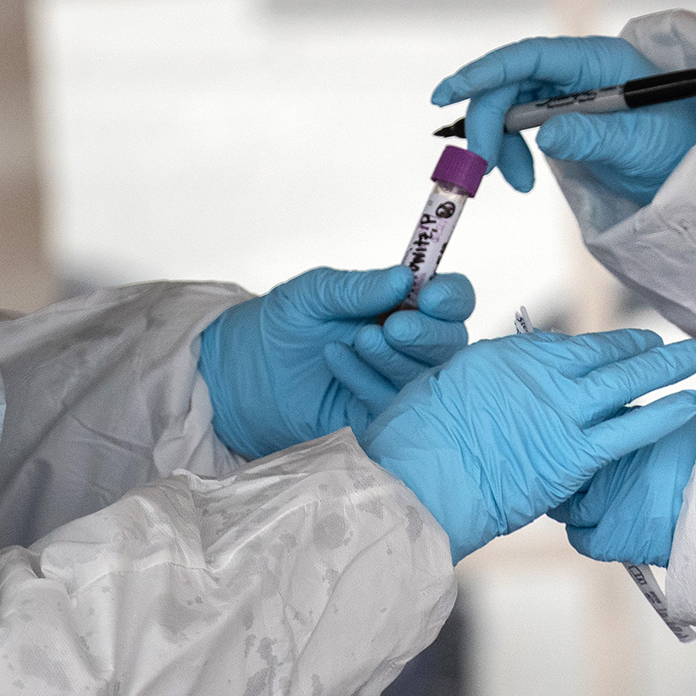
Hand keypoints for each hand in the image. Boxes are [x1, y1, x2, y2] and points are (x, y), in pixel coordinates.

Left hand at [199, 265, 474, 459]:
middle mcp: (411, 345)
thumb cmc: (283, 324)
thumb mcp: (315, 293)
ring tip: (358, 341)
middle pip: (452, 342)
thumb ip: (358, 287)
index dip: (451, 297)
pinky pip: (393, 405)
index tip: (429, 295)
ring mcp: (397, 383)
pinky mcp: (379, 418)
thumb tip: (404, 277)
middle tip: (392, 327)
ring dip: (396, 357)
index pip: (452, 300)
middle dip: (428, 334)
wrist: (243, 373)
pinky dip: (368, 380)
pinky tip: (336, 360)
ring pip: (428, 377)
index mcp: (404, 306)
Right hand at [361, 329, 695, 561]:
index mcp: (505, 356)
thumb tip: (501, 397)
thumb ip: (485, 389)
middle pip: (601, 353)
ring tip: (695, 356)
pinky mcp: (575, 453)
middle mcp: (539, 374)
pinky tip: (690, 400)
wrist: (418, 480)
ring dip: (666, 367)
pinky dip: (664, 412)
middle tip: (663, 343)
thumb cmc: (415, 444)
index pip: (559, 347)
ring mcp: (561, 411)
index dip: (589, 349)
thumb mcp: (444, 392)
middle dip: (637, 348)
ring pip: (626, 381)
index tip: (606, 350)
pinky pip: (631, 427)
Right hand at [431, 36, 695, 204]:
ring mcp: (571, 95)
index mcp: (598, 60)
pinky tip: (523, 179)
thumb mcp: (639, 144)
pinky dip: (513, 153)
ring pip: (513, 108)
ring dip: (501, 144)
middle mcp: (579, 71)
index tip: (448, 93)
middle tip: (483, 169)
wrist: (695, 171)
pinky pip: (523, 129)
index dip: (486, 71)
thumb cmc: (680, 147)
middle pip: (513, 84)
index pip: (531, 57)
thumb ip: (593, 137)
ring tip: (514, 182)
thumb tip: (547, 135)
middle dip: (491, 124)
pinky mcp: (567, 120)